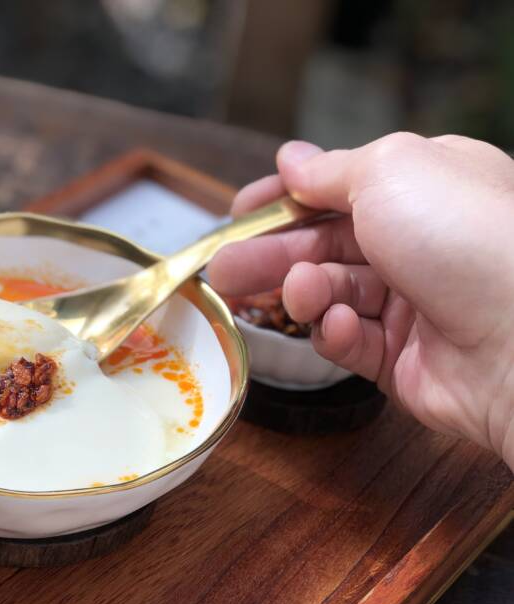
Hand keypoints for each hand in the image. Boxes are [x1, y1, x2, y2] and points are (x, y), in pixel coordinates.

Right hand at [207, 133, 513, 466]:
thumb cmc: (464, 237)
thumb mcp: (389, 171)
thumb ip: (330, 171)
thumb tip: (291, 159)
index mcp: (423, 187)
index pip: (337, 190)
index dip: (282, 200)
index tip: (236, 213)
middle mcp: (418, 243)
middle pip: (322, 247)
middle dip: (269, 256)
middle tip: (221, 271)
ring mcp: (412, 304)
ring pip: (329, 296)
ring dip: (303, 294)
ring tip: (295, 294)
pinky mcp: (403, 361)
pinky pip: (349, 343)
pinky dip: (335, 334)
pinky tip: (336, 326)